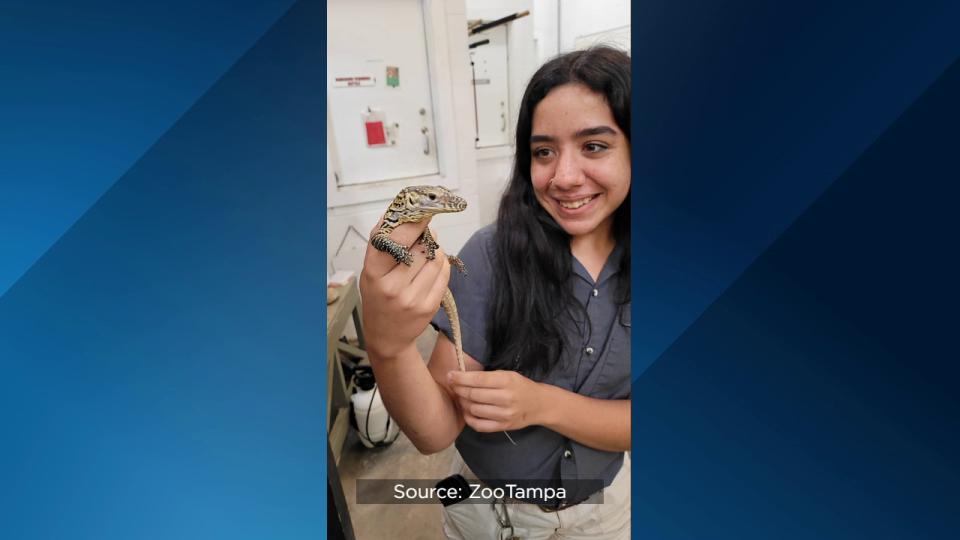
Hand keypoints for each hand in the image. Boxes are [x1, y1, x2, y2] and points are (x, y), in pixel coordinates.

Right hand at [360, 219, 450, 360]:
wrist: (387, 336)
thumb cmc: (378, 297)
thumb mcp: (371, 270)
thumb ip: (381, 242)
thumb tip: (396, 212)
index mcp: (373, 273)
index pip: (396, 239)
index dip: (412, 222)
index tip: (422, 210)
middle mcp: (392, 286)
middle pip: (419, 246)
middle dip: (425, 234)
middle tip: (424, 230)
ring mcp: (412, 298)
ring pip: (435, 258)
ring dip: (434, 249)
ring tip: (425, 252)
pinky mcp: (429, 306)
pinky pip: (443, 273)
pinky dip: (441, 263)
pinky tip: (432, 266)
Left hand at [447, 370, 545, 431]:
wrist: (538, 405)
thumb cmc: (520, 386)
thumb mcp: (507, 375)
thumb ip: (487, 376)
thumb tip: (461, 376)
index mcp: (507, 381)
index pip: (478, 380)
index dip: (461, 378)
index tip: (450, 375)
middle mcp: (506, 398)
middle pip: (473, 395)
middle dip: (459, 389)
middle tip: (453, 385)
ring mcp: (504, 414)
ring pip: (474, 409)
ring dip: (463, 403)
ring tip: (461, 397)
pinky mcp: (502, 426)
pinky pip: (479, 425)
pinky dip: (469, 418)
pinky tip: (467, 411)